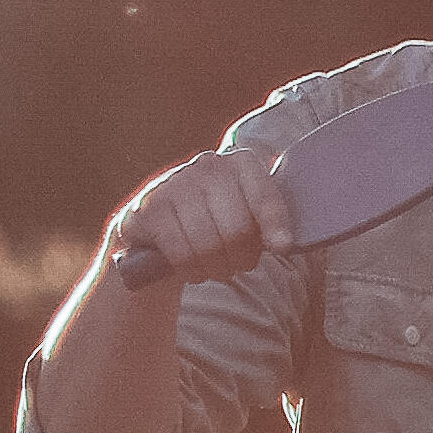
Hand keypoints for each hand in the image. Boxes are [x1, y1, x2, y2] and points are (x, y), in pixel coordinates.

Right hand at [99, 142, 297, 289]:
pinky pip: (180, 252)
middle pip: (237, 228)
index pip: (264, 195)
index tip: (282, 247)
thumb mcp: (246, 217)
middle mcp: (208, 165)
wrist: (157, 232)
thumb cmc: (213, 224)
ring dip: (216, 268)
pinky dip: (191, 270)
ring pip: (208, 244)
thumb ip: (268, 224)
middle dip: (240, 258)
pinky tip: (192, 269)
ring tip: (215, 269)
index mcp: (239, 162)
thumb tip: (283, 244)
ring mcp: (175, 184)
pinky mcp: (150, 208)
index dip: (275, 225)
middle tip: (237, 265)